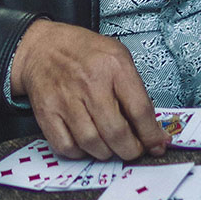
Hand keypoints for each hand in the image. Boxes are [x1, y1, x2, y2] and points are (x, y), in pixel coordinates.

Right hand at [11, 19, 169, 160]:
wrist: (44, 46)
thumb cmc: (84, 52)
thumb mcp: (118, 57)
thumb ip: (136, 91)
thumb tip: (152, 128)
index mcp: (113, 66)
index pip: (140, 110)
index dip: (151, 135)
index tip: (156, 144)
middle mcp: (90, 83)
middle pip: (117, 133)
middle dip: (131, 150)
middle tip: (134, 149)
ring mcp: (66, 99)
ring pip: (93, 144)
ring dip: (106, 153)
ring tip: (110, 145)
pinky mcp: (47, 112)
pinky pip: (67, 146)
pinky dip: (80, 153)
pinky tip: (86, 143)